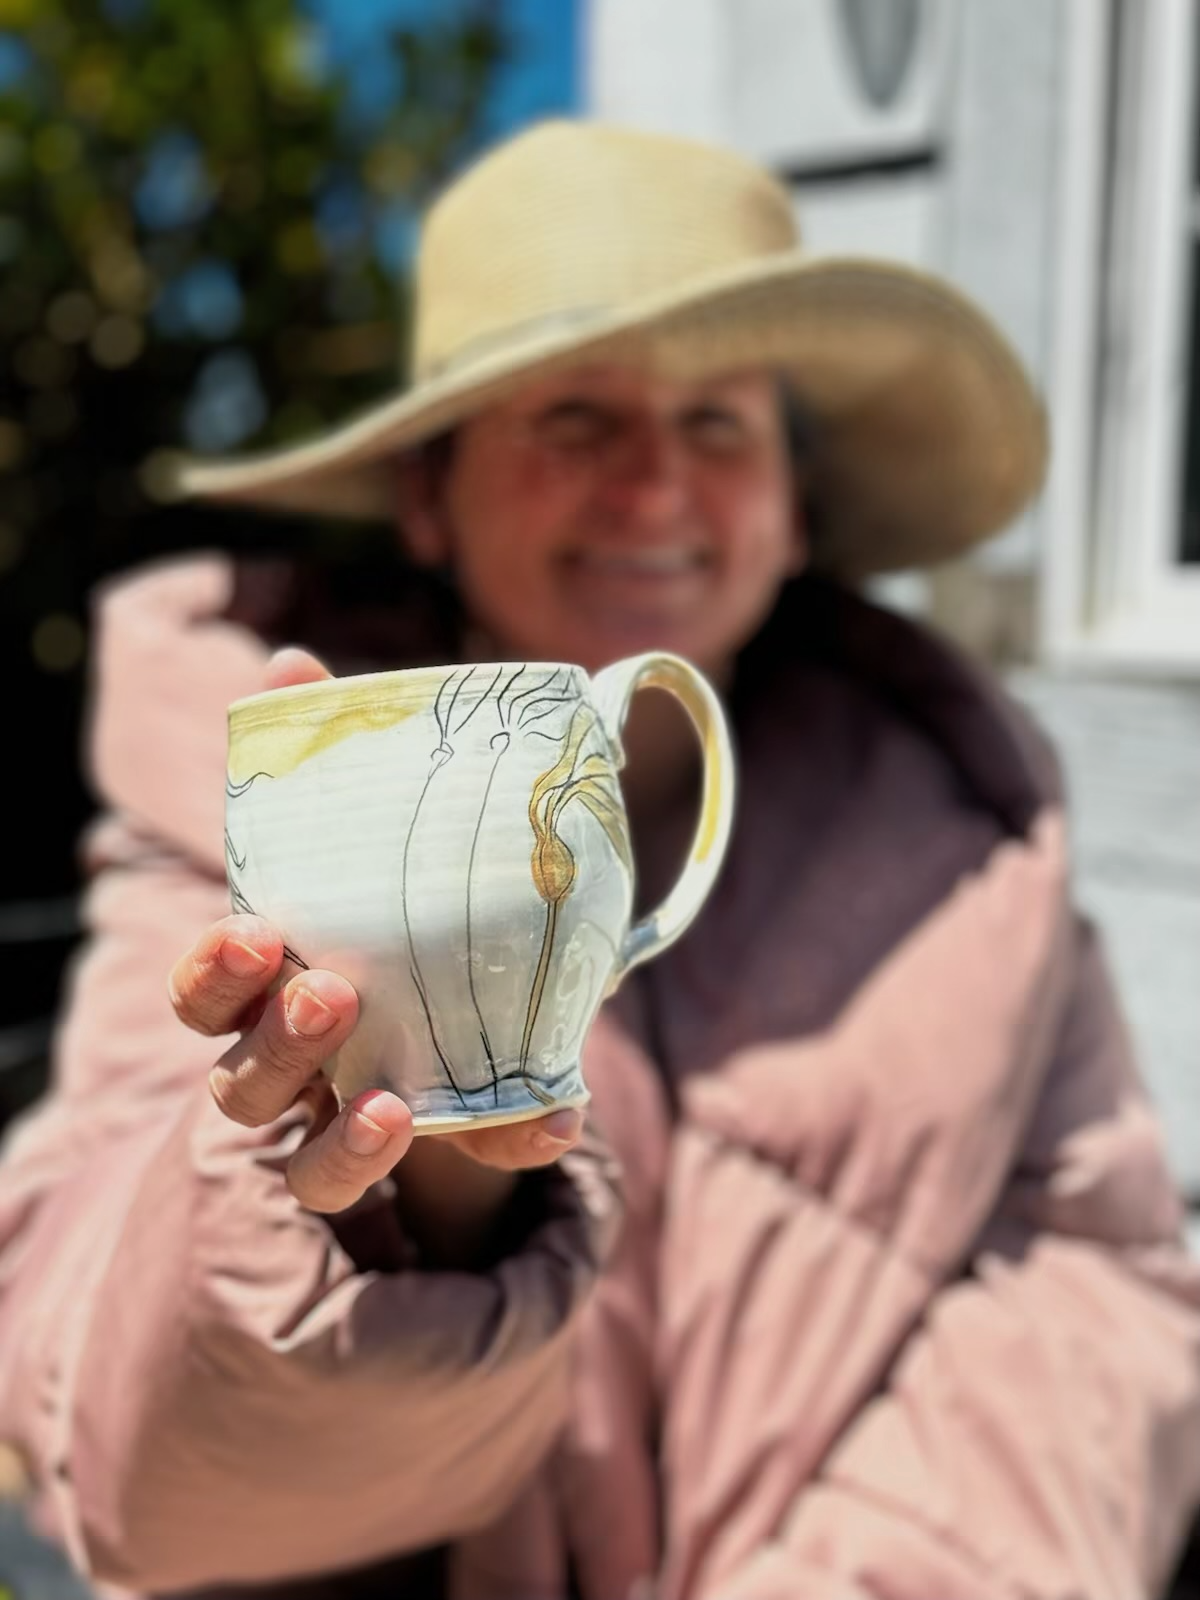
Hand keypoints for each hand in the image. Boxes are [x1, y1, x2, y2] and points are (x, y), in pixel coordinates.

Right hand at [167, 646, 583, 1222]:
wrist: (460, 1006)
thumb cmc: (385, 911)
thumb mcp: (360, 839)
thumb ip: (323, 758)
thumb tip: (287, 662)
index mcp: (269, 985)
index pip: (204, 996)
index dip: (214, 974)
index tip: (255, 928)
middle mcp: (294, 1066)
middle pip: (241, 1085)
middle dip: (276, 1042)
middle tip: (331, 991)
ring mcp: (358, 1120)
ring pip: (313, 1166)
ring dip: (348, 1139)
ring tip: (396, 1103)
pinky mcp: (447, 1146)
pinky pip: (469, 1165)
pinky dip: (511, 1143)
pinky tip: (558, 1112)